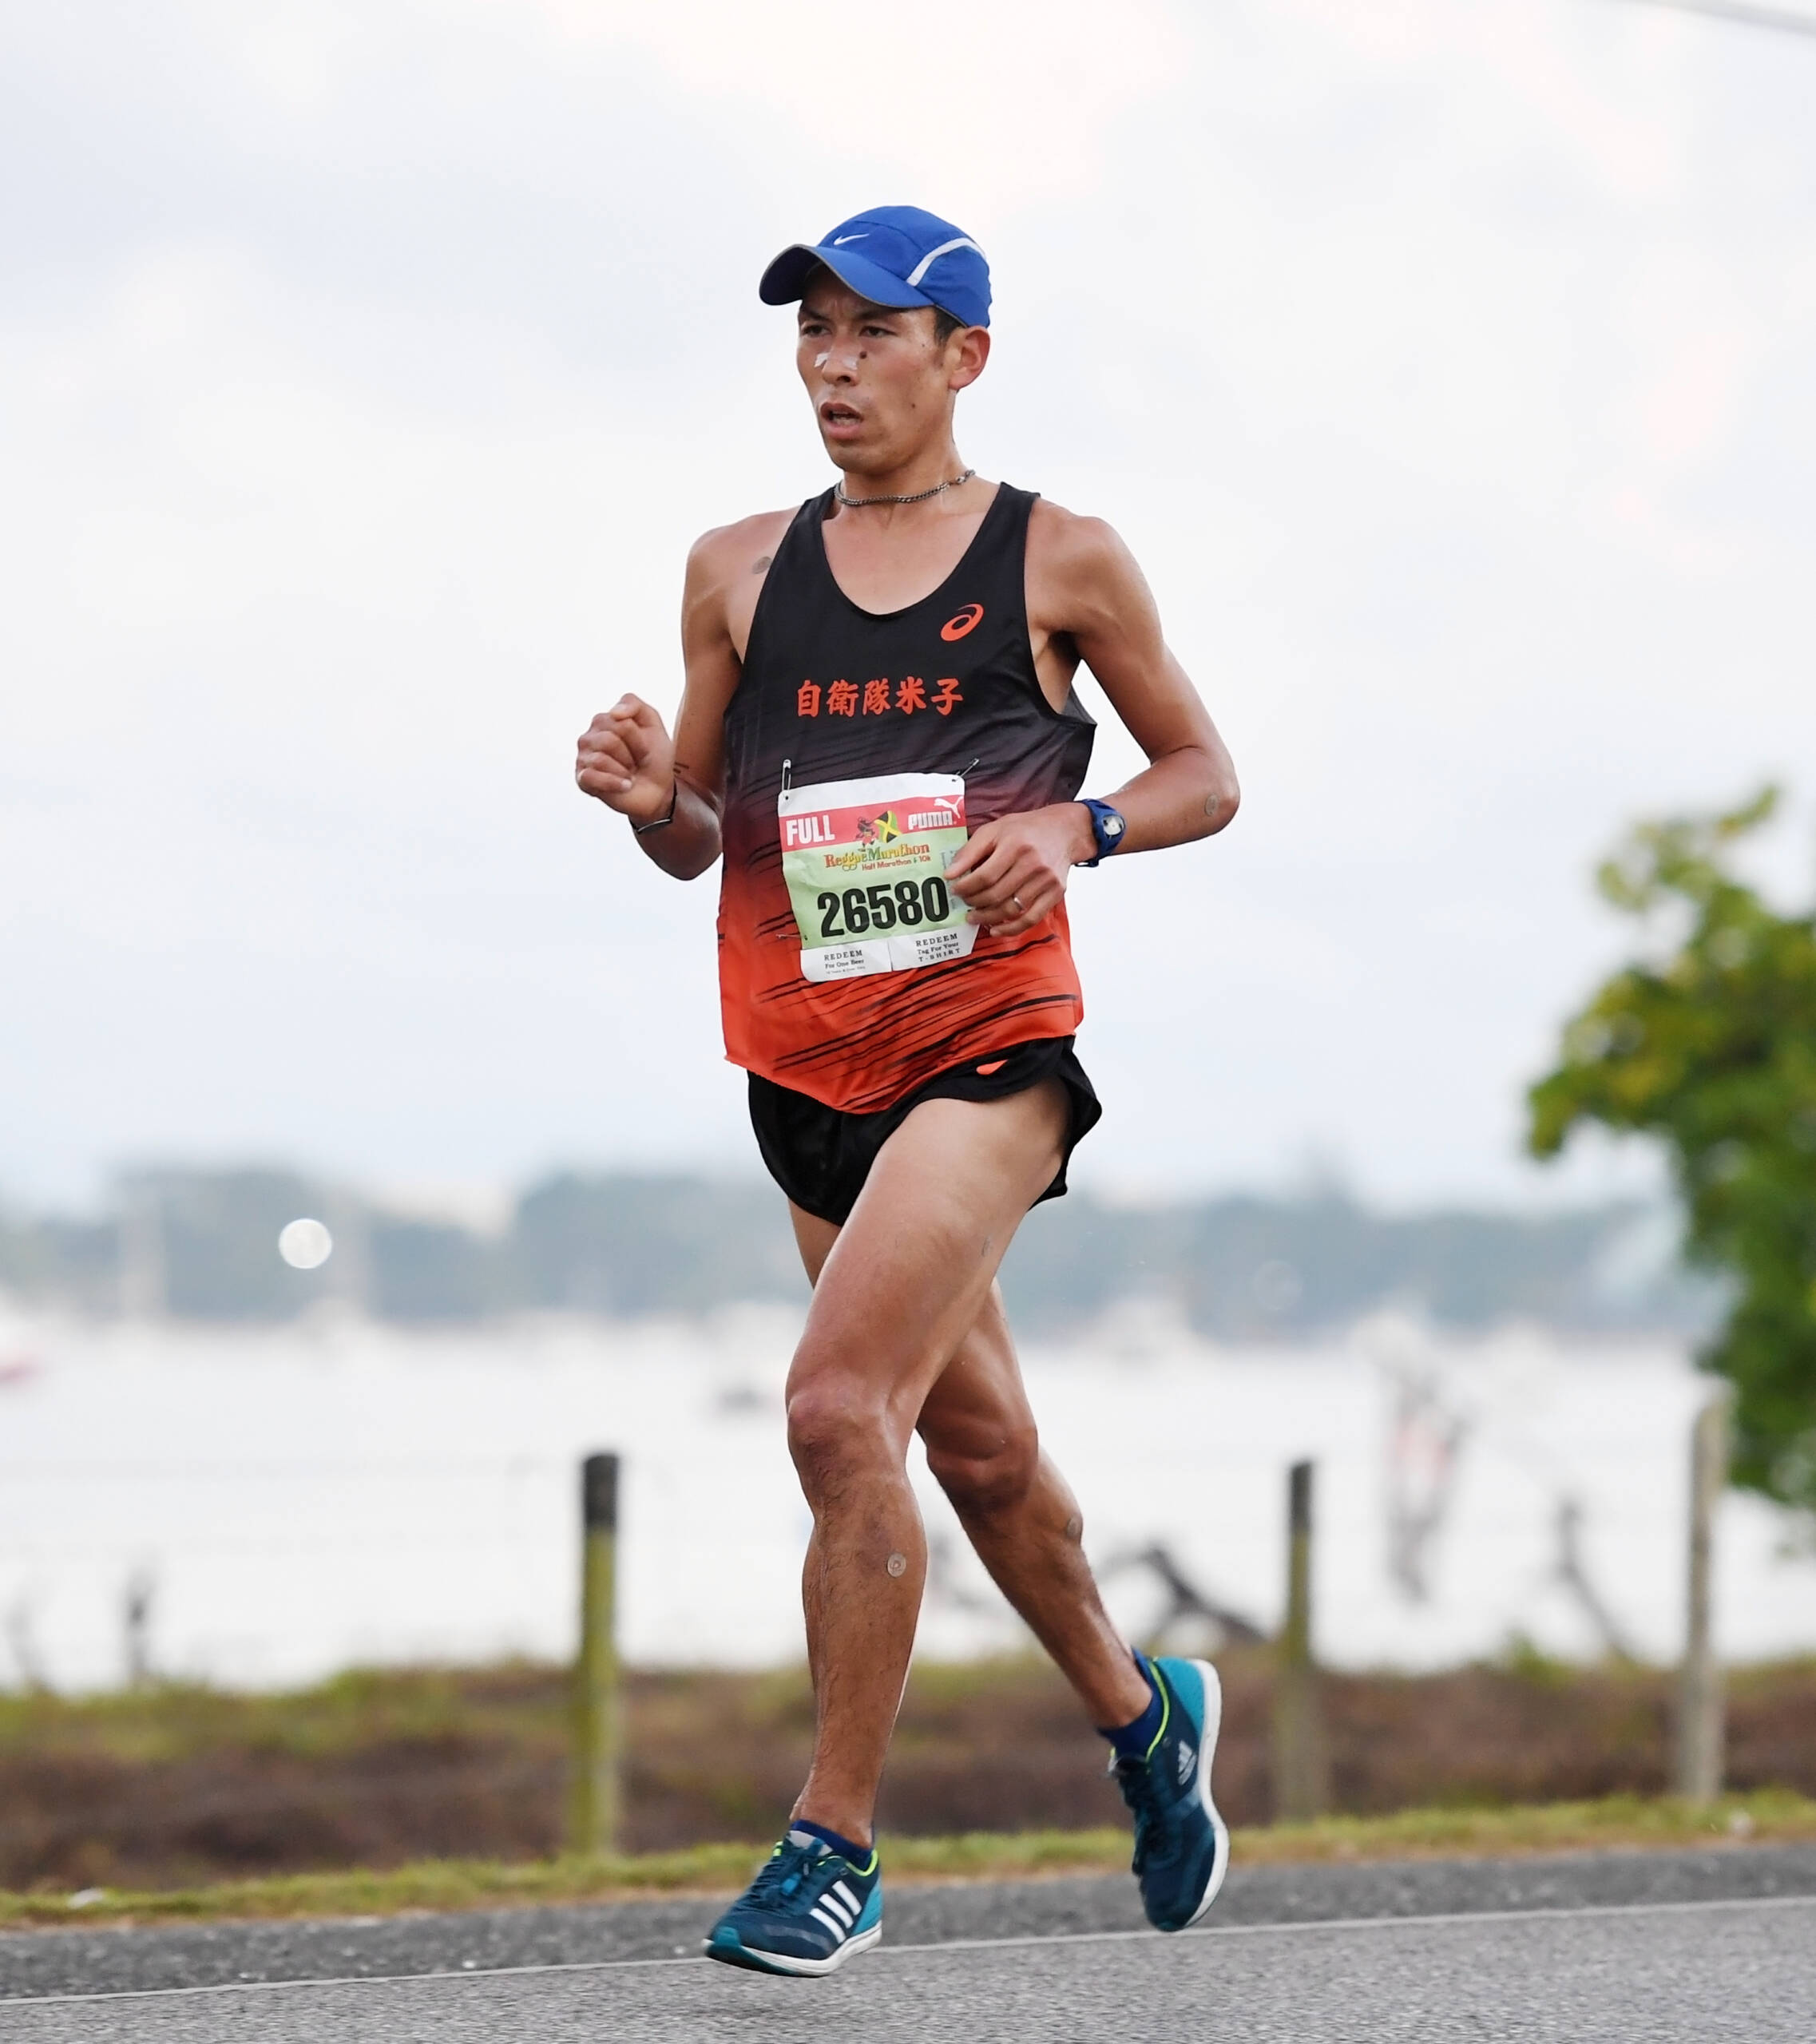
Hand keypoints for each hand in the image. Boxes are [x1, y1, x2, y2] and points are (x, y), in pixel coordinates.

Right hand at [576, 696, 675, 823]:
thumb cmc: (653, 757)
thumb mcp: (652, 723)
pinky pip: (592, 777)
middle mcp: (589, 737)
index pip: (621, 721)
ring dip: (624, 770)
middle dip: (632, 754)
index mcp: (604, 721)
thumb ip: (634, 705)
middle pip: (610, 739)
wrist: (659, 789)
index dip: (639, 737)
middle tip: (635, 761)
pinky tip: (624, 785)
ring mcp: (584, 758)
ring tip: (628, 773)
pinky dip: (614, 783)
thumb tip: (613, 712)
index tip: (644, 745)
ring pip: (601, 758)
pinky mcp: (583, 779)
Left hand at [946, 803, 1096, 937]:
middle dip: (974, 903)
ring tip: (974, 916)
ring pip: (1011, 909)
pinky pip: (1031, 918)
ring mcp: (1046, 880)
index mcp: (1015, 845)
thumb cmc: (1025, 829)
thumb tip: (950, 874)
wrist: (1063, 831)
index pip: (985, 876)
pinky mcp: (1056, 893)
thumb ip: (970, 851)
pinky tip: (996, 929)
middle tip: (965, 903)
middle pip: (996, 894)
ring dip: (988, 917)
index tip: (955, 890)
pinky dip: (1011, 928)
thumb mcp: (994, 830)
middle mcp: (1033, 863)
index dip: (966, 887)